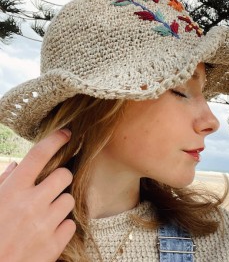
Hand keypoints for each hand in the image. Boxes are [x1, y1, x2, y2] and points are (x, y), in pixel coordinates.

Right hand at [0, 130, 75, 261]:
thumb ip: (2, 183)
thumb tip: (16, 166)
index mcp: (12, 191)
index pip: (39, 154)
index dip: (55, 139)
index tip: (66, 133)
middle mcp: (30, 204)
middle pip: (64, 175)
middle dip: (61, 178)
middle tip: (52, 186)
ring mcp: (44, 225)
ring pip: (69, 199)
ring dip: (60, 204)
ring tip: (45, 215)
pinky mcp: (53, 245)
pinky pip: (70, 224)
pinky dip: (62, 227)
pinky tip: (48, 233)